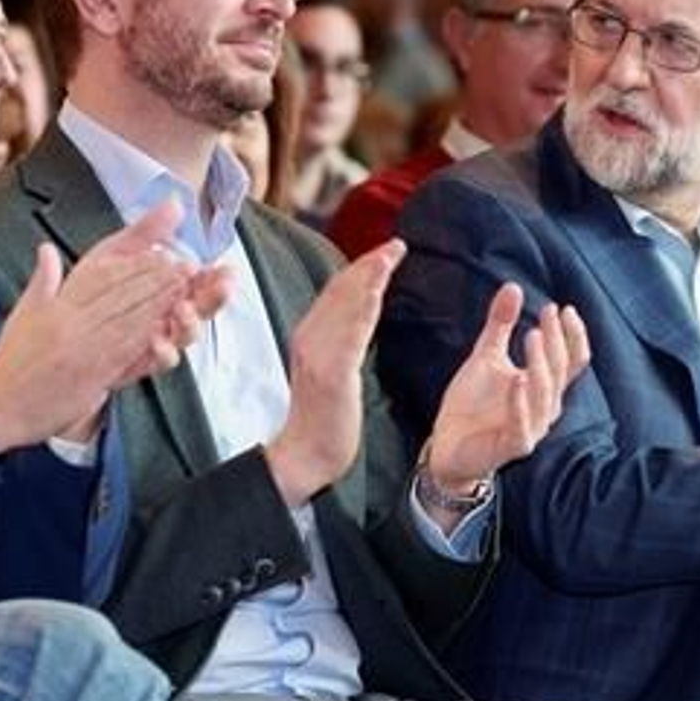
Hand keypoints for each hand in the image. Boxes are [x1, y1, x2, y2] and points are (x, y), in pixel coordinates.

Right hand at [0, 199, 200, 454]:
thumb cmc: (11, 364)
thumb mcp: (22, 316)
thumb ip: (42, 282)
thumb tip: (46, 249)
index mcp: (56, 308)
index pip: (101, 279)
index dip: (134, 265)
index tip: (159, 254)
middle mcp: (70, 324)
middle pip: (120, 295)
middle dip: (155, 279)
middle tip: (183, 266)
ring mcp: (82, 350)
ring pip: (127, 319)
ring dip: (159, 303)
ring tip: (183, 288)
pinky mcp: (91, 375)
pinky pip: (125, 352)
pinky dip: (149, 336)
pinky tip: (168, 326)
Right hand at [266, 240, 405, 506]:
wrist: (305, 456)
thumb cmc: (323, 416)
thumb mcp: (331, 369)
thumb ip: (342, 341)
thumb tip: (360, 316)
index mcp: (310, 336)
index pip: (336, 293)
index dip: (360, 269)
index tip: (384, 250)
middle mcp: (309, 339)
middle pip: (340, 292)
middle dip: (368, 265)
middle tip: (394, 245)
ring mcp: (318, 356)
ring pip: (344, 307)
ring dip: (368, 278)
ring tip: (389, 256)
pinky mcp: (330, 375)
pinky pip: (349, 336)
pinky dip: (362, 310)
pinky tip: (377, 293)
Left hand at [424, 284, 589, 495]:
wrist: (448, 446)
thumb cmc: (473, 403)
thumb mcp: (486, 356)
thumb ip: (501, 325)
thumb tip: (513, 286)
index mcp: (544, 386)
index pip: (572, 359)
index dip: (572, 334)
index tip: (562, 308)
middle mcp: (545, 407)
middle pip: (560, 371)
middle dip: (556, 341)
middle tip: (547, 315)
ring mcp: (531, 427)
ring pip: (545, 394)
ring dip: (541, 365)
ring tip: (533, 335)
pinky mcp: (512, 445)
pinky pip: (522, 425)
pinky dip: (520, 402)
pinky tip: (517, 379)